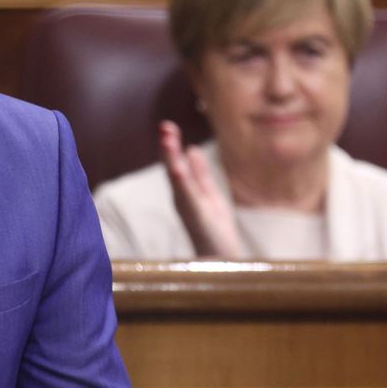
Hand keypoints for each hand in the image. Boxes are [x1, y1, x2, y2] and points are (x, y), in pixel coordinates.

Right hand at [160, 120, 243, 257]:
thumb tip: (192, 149)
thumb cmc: (215, 232)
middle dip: (168, 147)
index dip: (170, 145)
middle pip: (172, 167)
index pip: (175, 163)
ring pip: (176, 178)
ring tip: (167, 138)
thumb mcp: (210, 196)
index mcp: (185, 190)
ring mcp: (187, 207)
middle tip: (164, 126)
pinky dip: (181, 182)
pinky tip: (177, 168)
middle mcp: (182, 197)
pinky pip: (187, 197)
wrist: (222, 261)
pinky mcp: (196, 217)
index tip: (167, 126)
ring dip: (171, 159)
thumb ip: (200, 173)